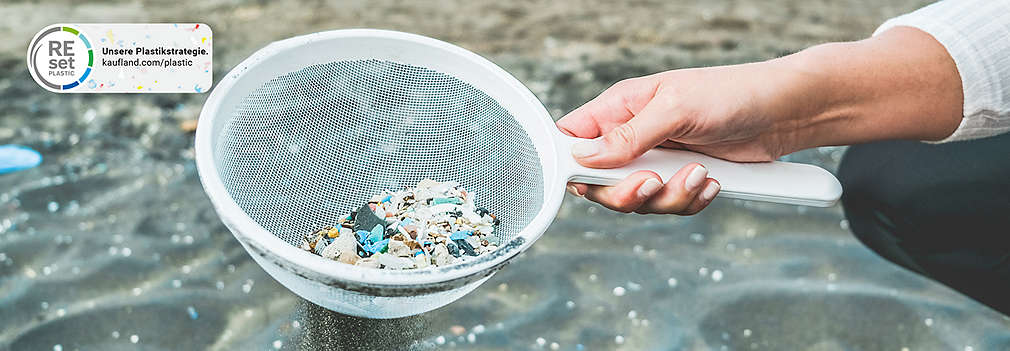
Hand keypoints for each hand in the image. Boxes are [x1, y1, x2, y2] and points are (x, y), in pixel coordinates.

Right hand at [558, 26, 962, 214]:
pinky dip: (691, 201)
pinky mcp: (682, 179)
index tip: (588, 180)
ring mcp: (657, 160)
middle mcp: (633, 137)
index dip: (571, 163)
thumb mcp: (675, 109)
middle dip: (628, 192)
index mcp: (620, 108)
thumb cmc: (732, 93)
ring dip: (669, 197)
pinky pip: (670, 206)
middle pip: (600, 182)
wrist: (785, 113)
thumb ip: (628, 136)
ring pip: (638, 201)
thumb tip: (584, 157)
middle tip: (654, 183)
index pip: (573, 138)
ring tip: (699, 174)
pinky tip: (711, 182)